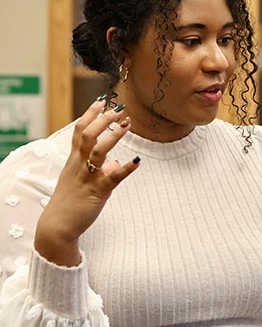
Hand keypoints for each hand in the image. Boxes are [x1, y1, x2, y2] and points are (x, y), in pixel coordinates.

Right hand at [34, 100, 139, 265]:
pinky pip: (113, 177)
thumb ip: (101, 170)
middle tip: (119, 108)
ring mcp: (88, 177)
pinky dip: (126, 168)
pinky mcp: (98, 191)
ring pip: (98, 151)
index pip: (80, 130)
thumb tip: (117, 163)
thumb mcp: (82, 181)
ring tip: (127, 124)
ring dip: (113, 136)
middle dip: (103, 119)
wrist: (58, 226)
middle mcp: (79, 165)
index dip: (90, 114)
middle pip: (88, 134)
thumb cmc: (71, 202)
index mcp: (74, 160)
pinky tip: (138, 161)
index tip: (102, 101)